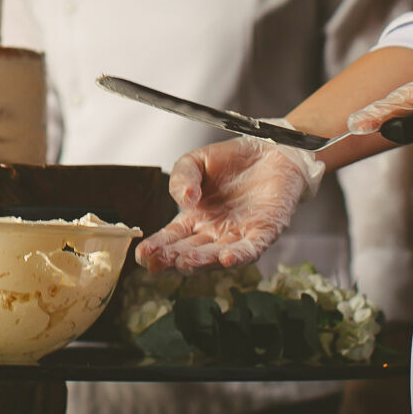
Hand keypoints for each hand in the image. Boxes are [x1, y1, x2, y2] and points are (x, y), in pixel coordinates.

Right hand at [134, 122, 325, 273]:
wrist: (271, 149)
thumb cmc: (234, 160)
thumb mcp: (196, 161)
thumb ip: (182, 177)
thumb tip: (184, 198)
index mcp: (195, 217)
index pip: (172, 238)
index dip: (157, 247)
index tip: (142, 255)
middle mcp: (215, 231)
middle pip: (191, 251)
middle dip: (173, 259)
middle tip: (156, 264)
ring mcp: (238, 234)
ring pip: (217, 255)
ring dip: (201, 261)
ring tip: (184, 263)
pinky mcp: (263, 232)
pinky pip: (250, 249)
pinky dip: (239, 256)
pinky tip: (226, 258)